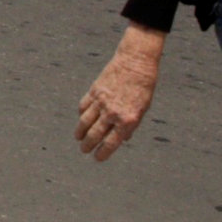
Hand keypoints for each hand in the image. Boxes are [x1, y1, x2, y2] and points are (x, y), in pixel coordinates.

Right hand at [75, 27, 164, 160]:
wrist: (135, 62)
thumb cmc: (143, 87)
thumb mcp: (143, 109)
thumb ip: (132, 125)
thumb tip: (123, 139)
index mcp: (128, 120)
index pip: (111, 143)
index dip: (103, 153)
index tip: (97, 158)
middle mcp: (113, 113)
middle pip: (95, 135)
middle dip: (88, 145)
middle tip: (84, 150)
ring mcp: (101, 102)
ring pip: (85, 122)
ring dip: (80, 133)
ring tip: (78, 139)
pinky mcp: (94, 91)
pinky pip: (83, 107)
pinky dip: (81, 115)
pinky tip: (81, 120)